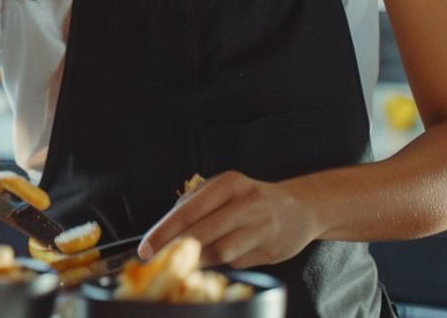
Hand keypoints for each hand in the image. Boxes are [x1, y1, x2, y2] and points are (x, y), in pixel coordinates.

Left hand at [138, 171, 321, 268]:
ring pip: (219, 251)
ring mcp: (260, 226)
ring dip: (199, 260)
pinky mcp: (271, 248)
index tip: (146, 248)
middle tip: (157, 261)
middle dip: (175, 249)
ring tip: (186, 261)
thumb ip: (197, 203)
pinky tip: (219, 258)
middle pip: (201, 232)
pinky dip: (223, 263)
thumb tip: (165, 228)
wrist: (300, 208)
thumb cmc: (252, 199)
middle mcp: (246, 202)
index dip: (163, 231)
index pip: (188, 210)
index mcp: (228, 183)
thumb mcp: (225, 190)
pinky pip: (237, 261)